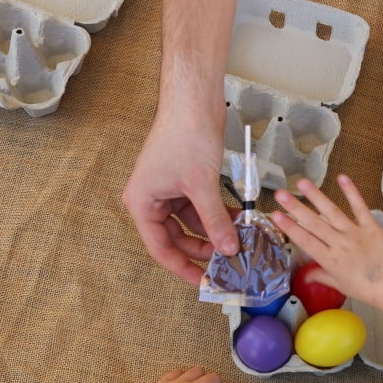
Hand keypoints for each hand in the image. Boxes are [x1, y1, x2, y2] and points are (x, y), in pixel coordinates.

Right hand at [122, 104, 239, 285]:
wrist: (193, 100)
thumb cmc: (185, 136)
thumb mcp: (202, 186)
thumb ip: (215, 221)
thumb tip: (230, 249)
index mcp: (142, 203)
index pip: (162, 249)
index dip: (185, 268)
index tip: (206, 282)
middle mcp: (152, 199)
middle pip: (178, 239)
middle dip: (204, 250)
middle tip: (230, 263)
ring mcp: (169, 191)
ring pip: (193, 224)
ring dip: (216, 233)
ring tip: (240, 242)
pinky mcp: (187, 182)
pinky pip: (202, 208)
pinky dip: (219, 216)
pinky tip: (239, 222)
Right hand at [271, 175, 382, 319]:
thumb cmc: (366, 289)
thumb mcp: (340, 286)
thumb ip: (321, 276)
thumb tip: (305, 277)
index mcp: (330, 260)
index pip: (304, 240)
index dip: (289, 227)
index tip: (274, 215)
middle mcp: (339, 244)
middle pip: (314, 223)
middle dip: (295, 207)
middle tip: (280, 193)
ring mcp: (355, 233)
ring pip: (332, 212)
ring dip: (316, 196)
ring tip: (302, 183)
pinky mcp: (371, 226)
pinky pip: (359, 207)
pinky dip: (351, 192)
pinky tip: (341, 178)